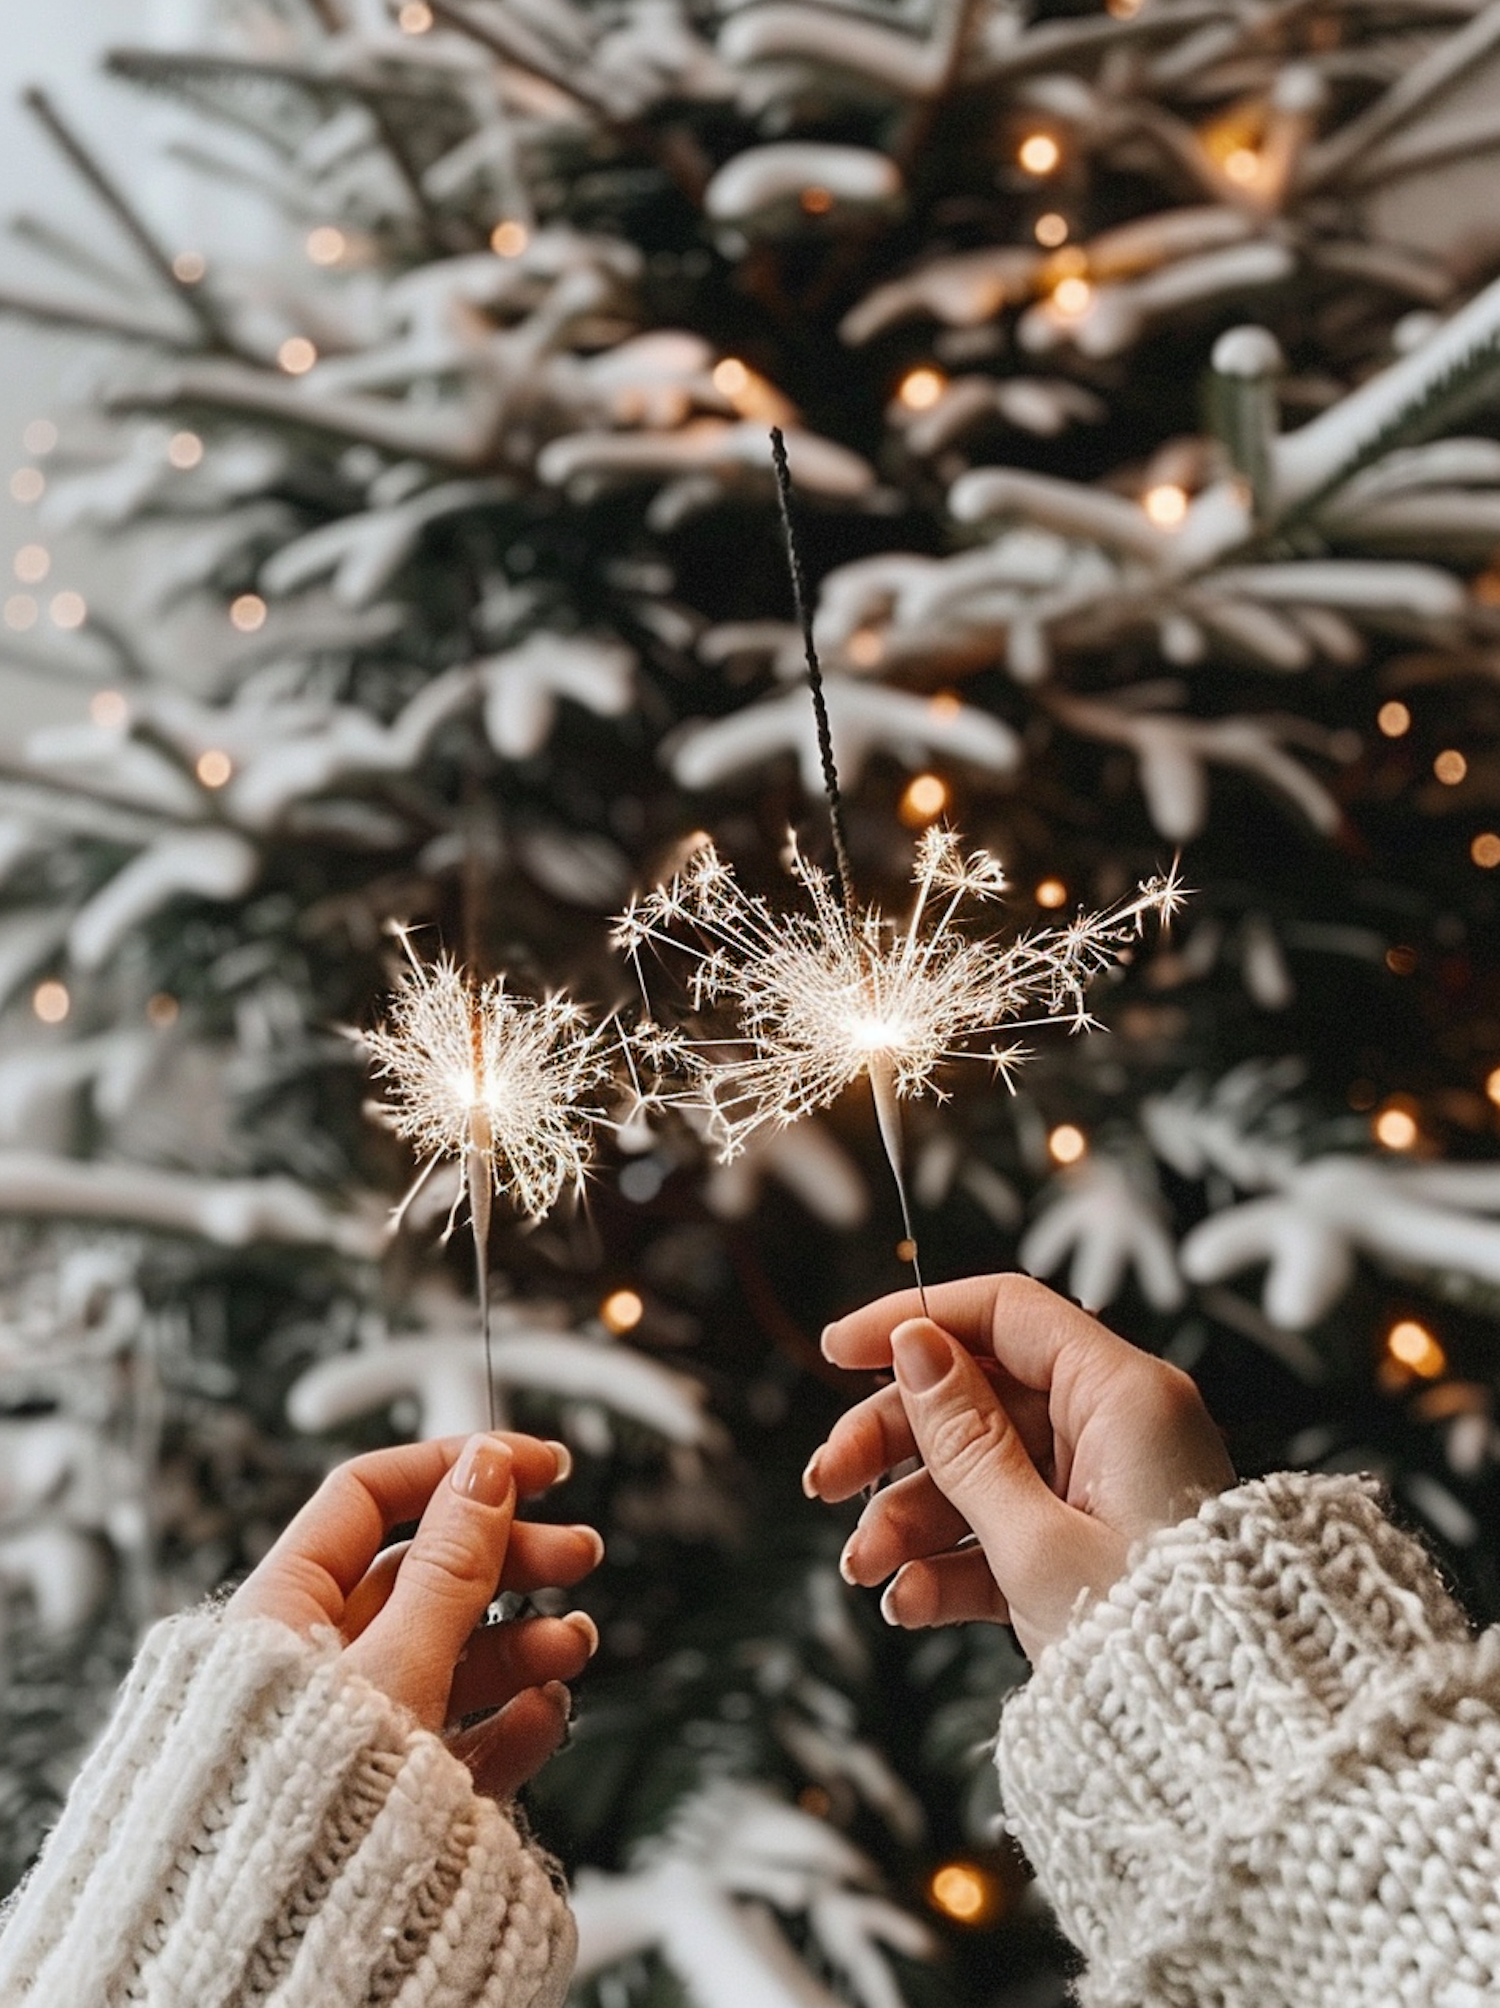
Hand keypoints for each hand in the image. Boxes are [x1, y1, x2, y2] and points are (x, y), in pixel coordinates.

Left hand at [227, 1432, 602, 1796]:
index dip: (458, 1469)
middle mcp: (310, 1663)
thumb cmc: (307, 1808)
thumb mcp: (396, 1663)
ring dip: (524, 1640)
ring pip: (451, 1655)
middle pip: (426, 1573)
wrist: (289, 1957)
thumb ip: (452, 1564)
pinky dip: (509, 1720)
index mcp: (282, 1608)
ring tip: (571, 1646)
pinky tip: (544, 1714)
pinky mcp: (387, 1793)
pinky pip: (457, 1737)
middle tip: (580, 1552)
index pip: (371, 1497)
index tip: (536, 1465)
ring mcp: (351, 1730)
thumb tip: (485, 1470)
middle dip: (513, 1557)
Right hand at [805, 1275, 1233, 1660]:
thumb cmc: (1158, 1645)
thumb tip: (915, 1346)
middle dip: (892, 1442)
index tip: (841, 1349)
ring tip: (864, 1569)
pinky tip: (911, 1601)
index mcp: (1122, 1397)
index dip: (915, 1320)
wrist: (1226, 1753)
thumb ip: (963, 1439)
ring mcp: (1102, 1491)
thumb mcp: (1035, 1538)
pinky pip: (1004, 1533)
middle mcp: (1116, 1429)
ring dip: (909, 1517)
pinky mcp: (1090, 1549)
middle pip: (977, 1397)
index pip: (1005, 1313)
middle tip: (826, 1480)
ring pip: (979, 1471)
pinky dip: (952, 1563)